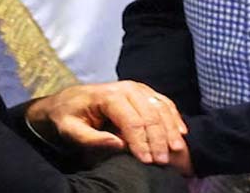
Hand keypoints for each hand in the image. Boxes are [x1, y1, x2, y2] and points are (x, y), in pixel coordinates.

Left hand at [25, 81, 187, 164]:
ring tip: (176, 150)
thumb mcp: (70, 130)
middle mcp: (126, 88)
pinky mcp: (144, 92)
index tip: (146, 161)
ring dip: (170, 129)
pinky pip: (164, 103)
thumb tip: (118, 144)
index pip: (131, 121)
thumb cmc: (69, 116)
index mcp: (108, 96)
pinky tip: (180, 132)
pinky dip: (174, 117)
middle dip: (158, 140)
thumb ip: (91, 139)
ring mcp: (138, 88)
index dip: (141, 142)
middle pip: (150, 114)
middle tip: (162, 161)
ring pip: (161, 107)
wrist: (69, 99)